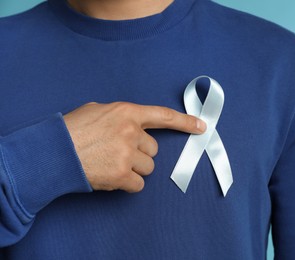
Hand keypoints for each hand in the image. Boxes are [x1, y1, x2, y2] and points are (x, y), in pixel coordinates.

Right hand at [63, 101, 205, 192]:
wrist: (52, 152)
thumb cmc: (71, 130)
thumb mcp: (96, 111)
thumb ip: (119, 116)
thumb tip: (131, 125)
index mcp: (126, 112)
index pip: (163, 115)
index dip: (185, 122)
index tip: (201, 126)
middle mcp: (131, 132)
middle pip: (153, 150)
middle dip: (140, 153)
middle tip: (119, 153)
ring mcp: (128, 153)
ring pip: (148, 168)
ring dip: (134, 169)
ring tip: (111, 164)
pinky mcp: (122, 175)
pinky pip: (138, 184)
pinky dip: (128, 184)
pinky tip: (111, 177)